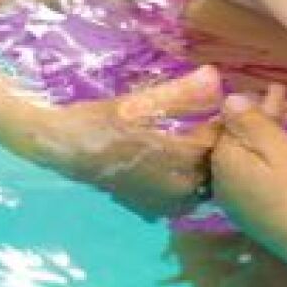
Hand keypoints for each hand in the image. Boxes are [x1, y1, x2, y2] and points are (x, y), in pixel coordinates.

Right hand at [46, 66, 223, 219]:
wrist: (65, 149)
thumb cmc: (102, 121)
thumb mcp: (140, 102)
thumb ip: (182, 93)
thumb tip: (214, 77)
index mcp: (181, 158)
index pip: (220, 141)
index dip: (222, 122)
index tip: (218, 108)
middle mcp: (178, 187)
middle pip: (212, 165)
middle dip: (212, 145)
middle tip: (204, 122)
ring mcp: (164, 203)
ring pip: (199, 184)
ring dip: (199, 165)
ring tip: (188, 141)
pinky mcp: (151, 209)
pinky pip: (181, 197)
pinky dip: (183, 180)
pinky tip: (172, 163)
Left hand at [211, 86, 286, 267]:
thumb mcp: (280, 147)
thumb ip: (252, 122)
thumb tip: (229, 99)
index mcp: (223, 163)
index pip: (229, 123)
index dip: (251, 105)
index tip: (275, 90)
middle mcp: (221, 183)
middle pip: (237, 140)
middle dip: (259, 118)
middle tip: (284, 96)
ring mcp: (236, 202)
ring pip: (247, 157)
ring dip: (266, 135)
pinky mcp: (252, 214)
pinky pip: (253, 175)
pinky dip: (266, 158)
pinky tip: (283, 151)